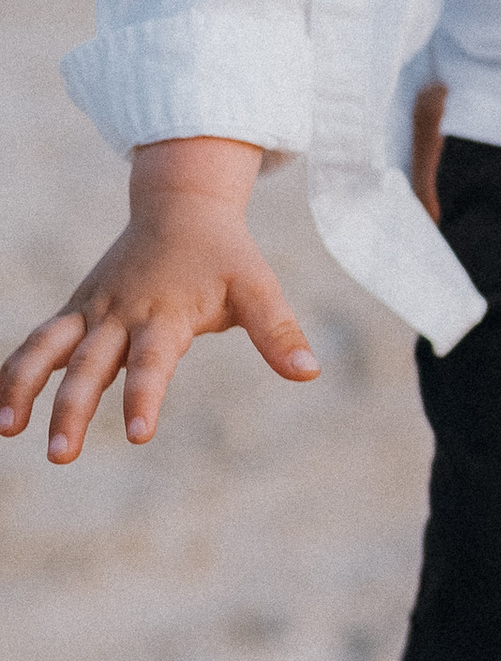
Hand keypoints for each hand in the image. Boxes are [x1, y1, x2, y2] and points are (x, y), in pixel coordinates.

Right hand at [0, 138, 316, 462]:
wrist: (181, 205)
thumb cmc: (224, 255)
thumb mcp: (257, 287)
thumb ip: (277, 331)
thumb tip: (308, 371)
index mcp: (164, 313)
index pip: (152, 362)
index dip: (145, 395)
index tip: (139, 433)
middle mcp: (120, 314)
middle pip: (89, 365)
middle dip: (72, 409)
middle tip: (60, 454)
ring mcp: (91, 311)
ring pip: (46, 349)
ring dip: (22, 386)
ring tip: (5, 430)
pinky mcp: (76, 310)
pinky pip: (37, 341)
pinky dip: (15, 370)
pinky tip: (0, 410)